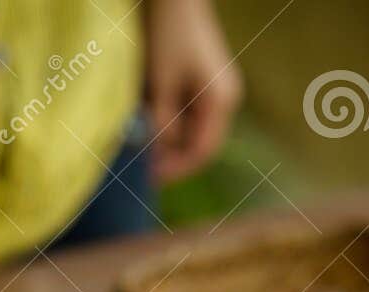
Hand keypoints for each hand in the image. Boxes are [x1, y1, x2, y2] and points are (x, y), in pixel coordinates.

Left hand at [147, 0, 241, 183]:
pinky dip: (171, 124)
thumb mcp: (160, 83)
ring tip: (143, 149)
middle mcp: (225, 98)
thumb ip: (162, 122)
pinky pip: (189, 114)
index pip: (203, 151)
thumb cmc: (168, 35)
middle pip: (200, 143)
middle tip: (143, 169)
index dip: (177, 169)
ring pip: (193, 130)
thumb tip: (158, 153)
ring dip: (170, 142)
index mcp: (220, 101)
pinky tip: (150, 125)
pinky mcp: (204, 82)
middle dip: (173, 158)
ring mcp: (216, 90)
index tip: (151, 180)